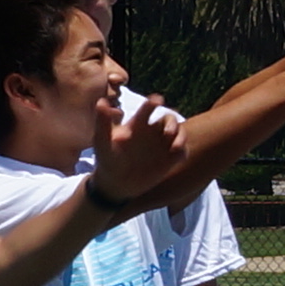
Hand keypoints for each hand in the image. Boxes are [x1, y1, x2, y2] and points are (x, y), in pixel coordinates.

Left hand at [87, 93, 196, 212]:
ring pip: (179, 133)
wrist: (115, 184)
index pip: (149, 108)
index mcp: (138, 124)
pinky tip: (176, 156)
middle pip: (169, 119)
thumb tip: (101, 101)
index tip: (157, 101)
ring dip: (181, 136)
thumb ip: (102, 122)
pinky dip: (182, 151)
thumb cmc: (107, 160)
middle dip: (172, 123)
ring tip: (175, 147)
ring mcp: (162, 145)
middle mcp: (153, 132)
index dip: (154, 102)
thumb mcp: (102, 141)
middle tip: (168, 132)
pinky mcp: (169, 160)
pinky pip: (182, 152)